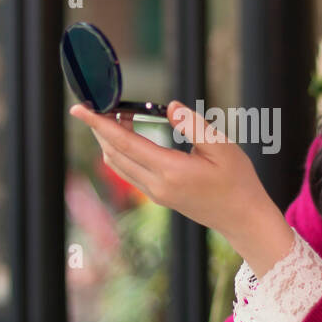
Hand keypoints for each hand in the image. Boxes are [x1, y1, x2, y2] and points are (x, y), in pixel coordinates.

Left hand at [68, 99, 277, 242]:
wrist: (243, 218)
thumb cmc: (237, 180)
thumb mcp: (222, 146)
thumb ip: (193, 125)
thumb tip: (170, 107)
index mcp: (170, 171)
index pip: (123, 142)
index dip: (98, 123)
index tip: (79, 108)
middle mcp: (156, 185)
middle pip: (113, 153)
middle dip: (100, 127)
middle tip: (99, 103)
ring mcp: (155, 193)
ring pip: (118, 164)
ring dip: (109, 140)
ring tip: (114, 115)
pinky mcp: (159, 196)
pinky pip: (128, 171)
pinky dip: (121, 151)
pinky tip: (130, 135)